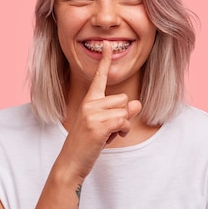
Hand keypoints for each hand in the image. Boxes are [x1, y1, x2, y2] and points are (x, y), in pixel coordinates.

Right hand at [56, 42, 141, 180]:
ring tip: (107, 135)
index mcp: (88, 101)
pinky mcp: (97, 126)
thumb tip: (137, 103)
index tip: (107, 45)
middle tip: (108, 130)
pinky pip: (123, 122)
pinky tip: (109, 139)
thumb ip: (120, 113)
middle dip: (122, 115)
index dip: (104, 61)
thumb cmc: (87, 145)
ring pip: (125, 111)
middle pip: (122, 99)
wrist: (70, 163)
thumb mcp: (105, 126)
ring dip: (122, 126)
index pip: (99, 78)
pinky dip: (122, 132)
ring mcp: (92, 114)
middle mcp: (89, 104)